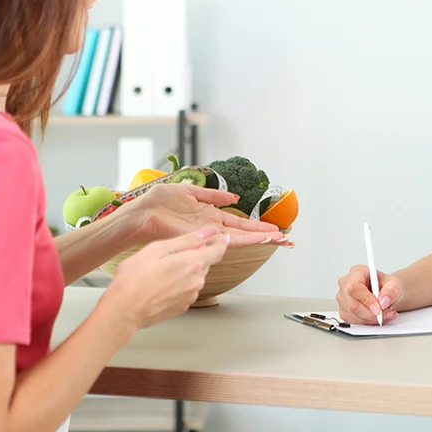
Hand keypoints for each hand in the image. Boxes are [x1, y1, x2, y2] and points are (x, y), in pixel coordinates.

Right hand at [104, 225, 229, 329]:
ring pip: (195, 276)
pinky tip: (161, 282)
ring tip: (161, 269)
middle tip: (174, 251)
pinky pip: (187, 289)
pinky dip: (179, 283)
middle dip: (196, 254)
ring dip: (186, 269)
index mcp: (194, 263)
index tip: (218, 236)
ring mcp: (191, 296)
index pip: (218, 249)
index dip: (220, 240)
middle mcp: (197, 281)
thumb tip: (208, 232)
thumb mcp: (158, 249)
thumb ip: (187, 240)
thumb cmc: (134, 280)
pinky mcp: (183, 306)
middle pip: (205, 262)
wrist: (123, 311)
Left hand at [122, 182, 287, 247]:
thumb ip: (213, 195)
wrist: (145, 211)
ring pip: (241, 238)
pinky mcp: (203, 236)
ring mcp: (209, 233)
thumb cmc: (161, 202)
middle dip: (266, 236)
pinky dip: (245, 239)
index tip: (274, 230)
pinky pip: (227, 238)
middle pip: (246, 233)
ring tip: (279, 240)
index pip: (240, 223)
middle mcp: (213, 228)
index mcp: (211, 217)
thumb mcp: (192, 191)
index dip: (257, 226)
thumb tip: (233, 196)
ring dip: (260, 239)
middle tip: (286, 240)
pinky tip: (258, 239)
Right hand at [336, 264, 404, 324]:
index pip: (354, 287)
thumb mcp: (394, 284)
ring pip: (353, 314)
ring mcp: (343, 298)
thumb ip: (391, 291)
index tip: (378, 308)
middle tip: (386, 313)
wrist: (386, 294)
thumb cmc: (387, 286)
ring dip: (371, 319)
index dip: (366, 299)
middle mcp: (346, 283)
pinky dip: (367, 322)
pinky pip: (353, 321)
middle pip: (352, 304)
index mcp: (357, 271)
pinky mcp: (344, 310)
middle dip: (371, 314)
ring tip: (386, 315)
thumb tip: (384, 301)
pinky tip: (376, 317)